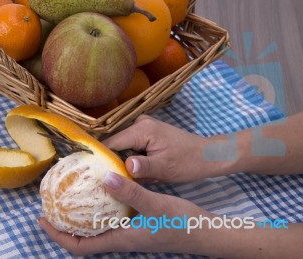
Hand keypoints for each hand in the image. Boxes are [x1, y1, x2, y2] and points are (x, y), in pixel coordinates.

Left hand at [39, 172, 210, 255]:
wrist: (204, 232)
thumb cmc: (180, 223)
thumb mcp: (155, 205)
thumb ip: (130, 192)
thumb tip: (105, 178)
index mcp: (120, 239)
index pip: (81, 246)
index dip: (58, 236)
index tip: (42, 220)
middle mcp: (121, 238)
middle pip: (84, 238)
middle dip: (63, 226)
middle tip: (51, 205)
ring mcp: (128, 232)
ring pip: (95, 228)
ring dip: (78, 217)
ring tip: (68, 197)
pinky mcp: (136, 224)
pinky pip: (109, 219)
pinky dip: (97, 208)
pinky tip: (100, 191)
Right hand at [103, 115, 225, 182]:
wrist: (208, 155)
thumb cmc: (188, 162)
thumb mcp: (165, 169)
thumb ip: (142, 168)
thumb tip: (119, 169)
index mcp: (142, 130)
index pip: (111, 143)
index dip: (102, 158)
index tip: (94, 174)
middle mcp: (139, 123)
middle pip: (116, 144)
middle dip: (118, 162)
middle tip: (122, 179)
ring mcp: (143, 126)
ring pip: (124, 146)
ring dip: (128, 162)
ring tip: (140, 175)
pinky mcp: (147, 132)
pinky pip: (132, 145)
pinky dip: (135, 158)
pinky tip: (146, 169)